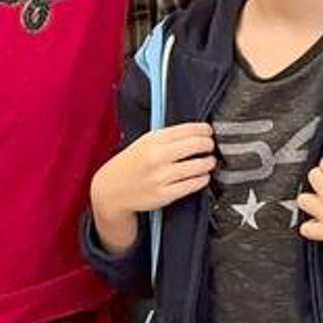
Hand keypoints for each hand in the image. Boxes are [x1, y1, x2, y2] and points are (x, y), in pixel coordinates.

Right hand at [90, 122, 216, 249]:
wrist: (112, 189)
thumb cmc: (131, 164)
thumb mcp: (144, 142)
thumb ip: (169, 136)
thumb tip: (198, 131)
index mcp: (153, 139)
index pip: (190, 129)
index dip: (205, 130)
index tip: (209, 132)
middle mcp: (157, 156)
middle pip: (198, 145)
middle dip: (209, 145)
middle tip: (210, 146)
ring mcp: (161, 176)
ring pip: (199, 166)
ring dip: (209, 163)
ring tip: (209, 162)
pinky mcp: (165, 194)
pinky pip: (194, 184)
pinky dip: (203, 179)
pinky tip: (202, 176)